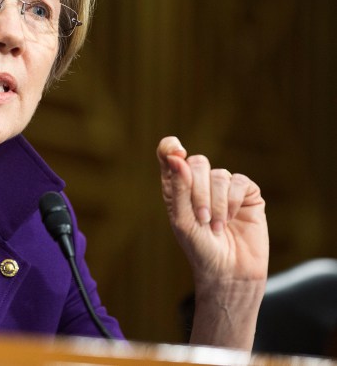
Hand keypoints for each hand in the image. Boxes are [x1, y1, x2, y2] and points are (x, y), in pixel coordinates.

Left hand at [157, 136, 268, 286]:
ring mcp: (224, 187)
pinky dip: (233, 202)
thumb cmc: (199, 248)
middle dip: (198, 190)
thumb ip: (179, 189)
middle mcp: (200, 183)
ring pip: (219, 175)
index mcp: (177, 186)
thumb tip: (177, 157)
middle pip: (197, 162)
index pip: (170, 154)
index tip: (176, 153)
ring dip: (216, 203)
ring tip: (216, 227)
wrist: (229, 271)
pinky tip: (231, 220)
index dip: (171, 147)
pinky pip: (239, 182)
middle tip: (201, 218)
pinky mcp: (247, 194)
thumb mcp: (182, 220)